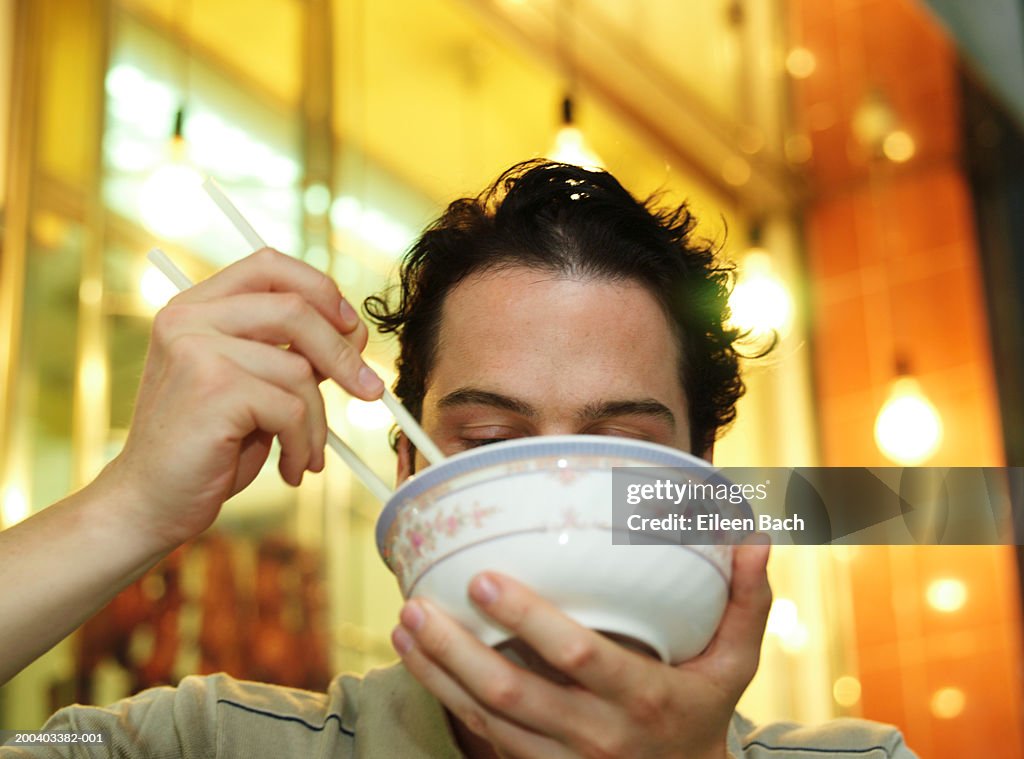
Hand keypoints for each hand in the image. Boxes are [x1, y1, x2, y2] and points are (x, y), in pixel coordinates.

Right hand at [102, 248, 383, 550]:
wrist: (151, 502)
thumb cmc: (207, 446)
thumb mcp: (252, 386)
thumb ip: (289, 352)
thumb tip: (355, 332)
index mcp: (195, 307)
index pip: (269, 266)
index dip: (320, 290)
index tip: (352, 328)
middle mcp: (189, 318)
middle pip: (295, 308)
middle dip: (343, 354)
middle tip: (369, 391)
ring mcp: (196, 349)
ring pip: (299, 371)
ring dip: (318, 423)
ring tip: (306, 454)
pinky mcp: (213, 388)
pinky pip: (292, 409)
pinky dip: (303, 445)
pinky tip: (290, 468)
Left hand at [392, 540, 770, 758]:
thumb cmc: (700, 712)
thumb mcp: (733, 665)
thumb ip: (745, 601)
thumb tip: (756, 537)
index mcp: (643, 696)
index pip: (579, 656)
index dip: (529, 620)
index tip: (485, 579)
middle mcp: (596, 733)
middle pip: (513, 692)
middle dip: (459, 648)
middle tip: (421, 602)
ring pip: (485, 718)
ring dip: (438, 671)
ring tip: (406, 623)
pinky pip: (479, 736)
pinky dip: (444, 695)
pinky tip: (416, 658)